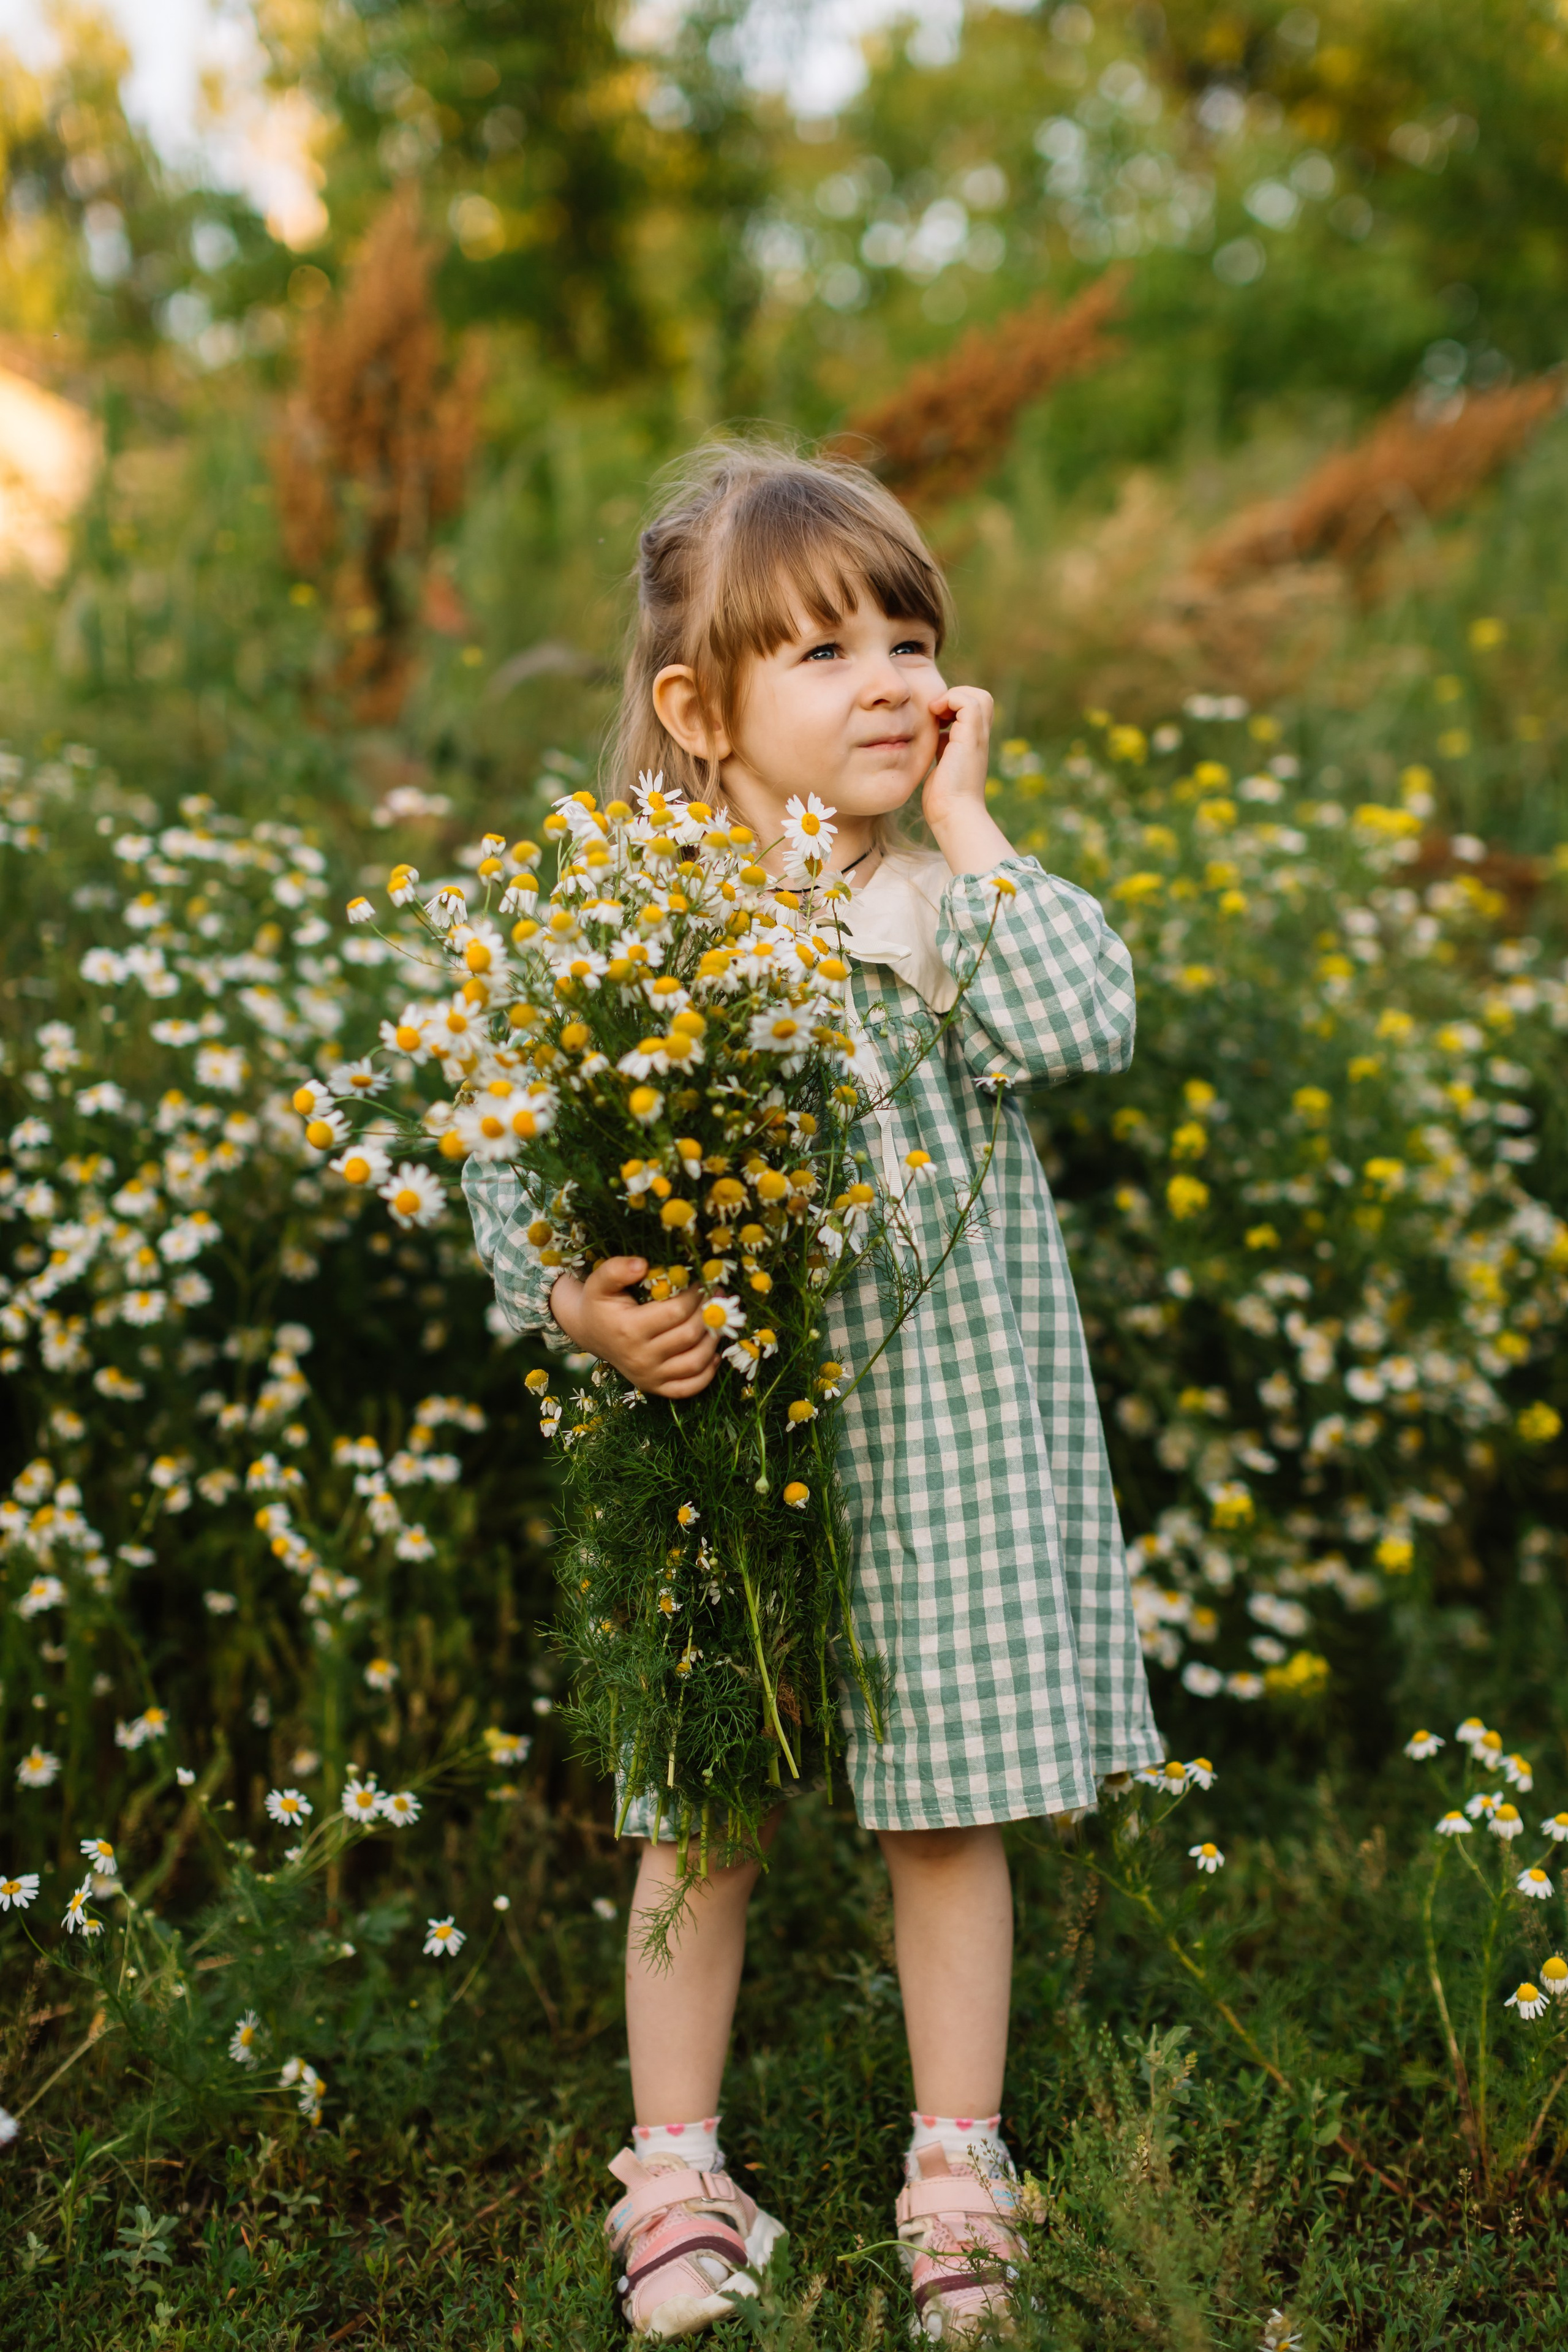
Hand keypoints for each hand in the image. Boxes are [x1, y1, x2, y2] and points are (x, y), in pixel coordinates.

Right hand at [549, 1257, 717, 1397]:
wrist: (590, 1332)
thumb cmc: (599, 1303)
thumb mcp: (599, 1282)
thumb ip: (616, 1269)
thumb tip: (642, 1264)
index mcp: (629, 1329)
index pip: (676, 1312)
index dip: (696, 1296)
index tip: (703, 1283)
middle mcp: (640, 1357)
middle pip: (690, 1336)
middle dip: (709, 1314)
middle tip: (717, 1297)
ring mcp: (649, 1376)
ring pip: (696, 1362)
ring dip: (713, 1340)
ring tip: (717, 1320)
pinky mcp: (655, 1387)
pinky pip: (689, 1387)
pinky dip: (707, 1373)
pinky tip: (714, 1353)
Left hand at [922, 682, 993, 829]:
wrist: (953, 813)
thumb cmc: (944, 798)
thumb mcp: (942, 764)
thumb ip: (943, 747)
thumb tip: (938, 736)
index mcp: (973, 743)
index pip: (974, 708)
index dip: (955, 705)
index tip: (936, 720)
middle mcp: (979, 737)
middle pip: (982, 697)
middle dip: (956, 697)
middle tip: (937, 714)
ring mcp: (977, 737)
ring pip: (978, 696)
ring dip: (953, 697)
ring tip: (935, 713)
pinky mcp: (970, 737)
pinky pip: (967, 701)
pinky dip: (950, 701)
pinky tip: (935, 718)